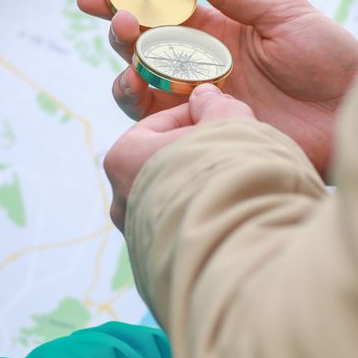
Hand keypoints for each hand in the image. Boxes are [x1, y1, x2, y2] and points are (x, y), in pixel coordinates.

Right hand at [78, 0, 357, 177]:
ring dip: (126, 71)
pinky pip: (157, 126)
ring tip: (133, 58)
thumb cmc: (328, 61)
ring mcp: (196, 102)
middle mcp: (199, 65)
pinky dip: (142, 108)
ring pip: (140, 87)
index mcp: (216, 30)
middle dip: (121, 31)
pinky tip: (144, 91)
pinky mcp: (200, 135)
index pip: (160, 11)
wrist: (352, 116)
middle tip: (123, 21)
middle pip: (141, 47)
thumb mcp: (284, 17)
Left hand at [104, 84, 254, 230]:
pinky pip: (183, 226)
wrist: (237, 239)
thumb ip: (214, 103)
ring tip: (237, 181)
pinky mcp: (157, 261)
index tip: (225, 120)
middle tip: (234, 150)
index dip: (200, 117)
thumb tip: (206, 97)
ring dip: (201, 185)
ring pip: (175, 195)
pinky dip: (202, 217)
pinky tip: (231, 211)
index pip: (163, 124)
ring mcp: (137, 234)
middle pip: (166, 161)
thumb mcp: (226, 120)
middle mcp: (121, 199)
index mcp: (123, 157)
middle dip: (198, 153)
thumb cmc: (225, 173)